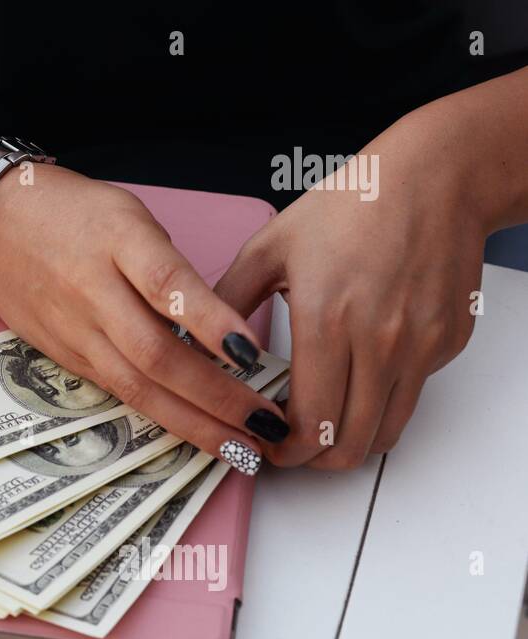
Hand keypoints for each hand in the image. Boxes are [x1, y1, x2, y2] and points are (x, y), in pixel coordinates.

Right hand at [0, 164, 289, 473]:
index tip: (252, 352)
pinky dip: (161, 417)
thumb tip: (221, 328)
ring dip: (194, 423)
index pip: (165, 284)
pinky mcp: (63, 356)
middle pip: (156, 354)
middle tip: (267, 424)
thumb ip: (170, 266)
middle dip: (216, 396)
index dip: (210, 321)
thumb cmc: (72, 213)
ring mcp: (74, 330)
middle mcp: (92, 291)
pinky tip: (197, 434)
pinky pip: (117, 392)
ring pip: (136, 387)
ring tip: (243, 448)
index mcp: (117, 241)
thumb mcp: (129, 215)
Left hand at [214, 106, 488, 468]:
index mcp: (325, 320)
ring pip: (384, 432)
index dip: (282, 449)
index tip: (265, 446)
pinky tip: (357, 376)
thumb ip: (226, 300)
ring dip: (349, 443)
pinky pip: (410, 395)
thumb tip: (191, 339)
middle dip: (311, 460)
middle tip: (289, 448)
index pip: (306, 422)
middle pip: (346, 443)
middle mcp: (378, 341)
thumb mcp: (269, 246)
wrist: (435, 178)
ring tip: (320, 428)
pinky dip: (381, 401)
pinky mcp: (447, 343)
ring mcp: (419, 346)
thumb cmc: (352, 204)